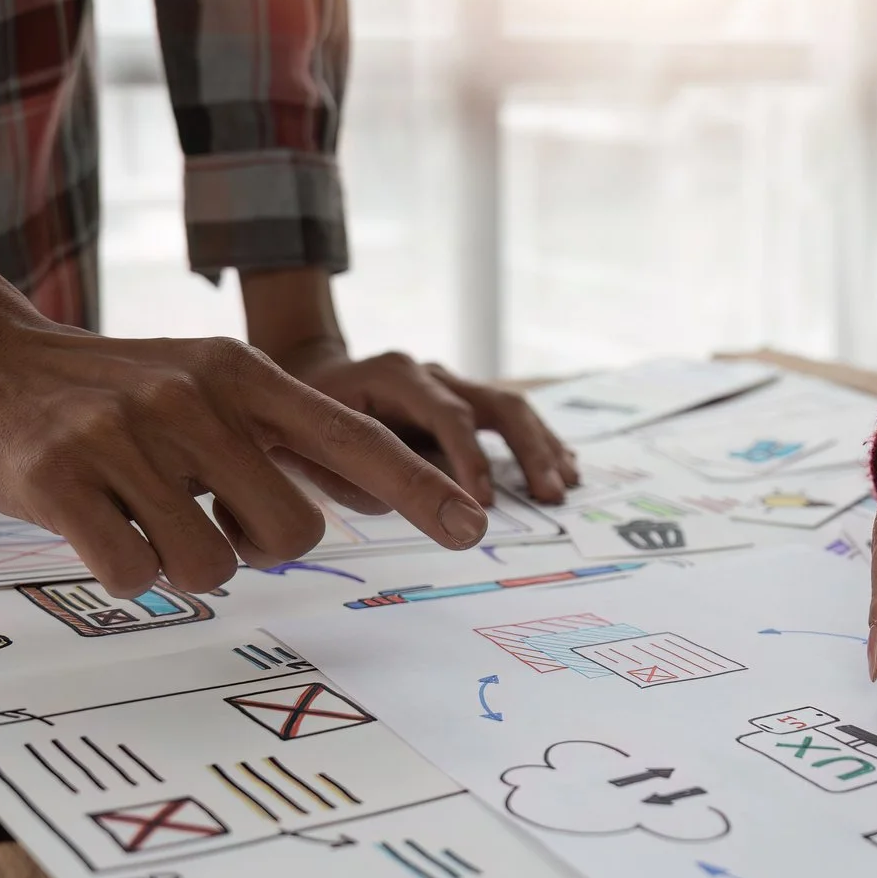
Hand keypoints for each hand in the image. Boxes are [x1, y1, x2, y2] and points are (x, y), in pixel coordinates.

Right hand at [0, 212, 488, 596]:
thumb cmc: (112, 396)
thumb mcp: (205, 388)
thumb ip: (274, 441)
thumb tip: (352, 507)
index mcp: (241, 376)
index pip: (353, 437)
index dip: (417, 490)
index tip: (472, 528)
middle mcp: (193, 400)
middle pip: (290, 535)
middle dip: (256, 552)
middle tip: (207, 523)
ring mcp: (125, 437)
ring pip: (209, 568)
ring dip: (184, 570)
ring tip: (144, 523)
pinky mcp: (61, 478)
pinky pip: (133, 575)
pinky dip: (125, 577)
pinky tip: (99, 534)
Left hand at [277, 344, 579, 506]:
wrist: (311, 374)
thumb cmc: (313, 415)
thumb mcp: (324, 447)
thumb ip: (369, 477)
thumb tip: (431, 503)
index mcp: (397, 375)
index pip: (448, 415)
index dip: (471, 459)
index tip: (487, 504)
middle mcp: (432, 373)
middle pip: (497, 404)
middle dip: (528, 451)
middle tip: (549, 495)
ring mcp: (451, 383)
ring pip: (511, 408)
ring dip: (543, 448)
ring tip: (566, 485)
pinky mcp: (463, 400)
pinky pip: (509, 418)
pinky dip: (537, 443)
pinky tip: (562, 468)